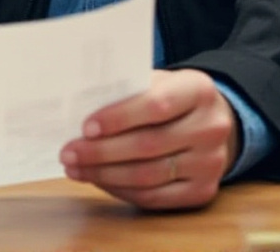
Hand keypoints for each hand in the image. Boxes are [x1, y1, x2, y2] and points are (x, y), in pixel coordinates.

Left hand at [60, 69, 237, 209]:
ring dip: (105, 174)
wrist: (208, 122)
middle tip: (68, 152)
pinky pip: (155, 197)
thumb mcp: (154, 82)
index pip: (156, 105)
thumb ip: (125, 91)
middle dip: (101, 152)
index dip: (119, 117)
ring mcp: (211, 163)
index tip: (86, 127)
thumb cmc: (168, 97)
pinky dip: (121, 190)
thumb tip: (76, 109)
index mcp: (198, 91)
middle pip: (149, 145)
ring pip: (149, 175)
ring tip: (75, 168)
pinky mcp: (203, 191)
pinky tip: (98, 180)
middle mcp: (211, 128)